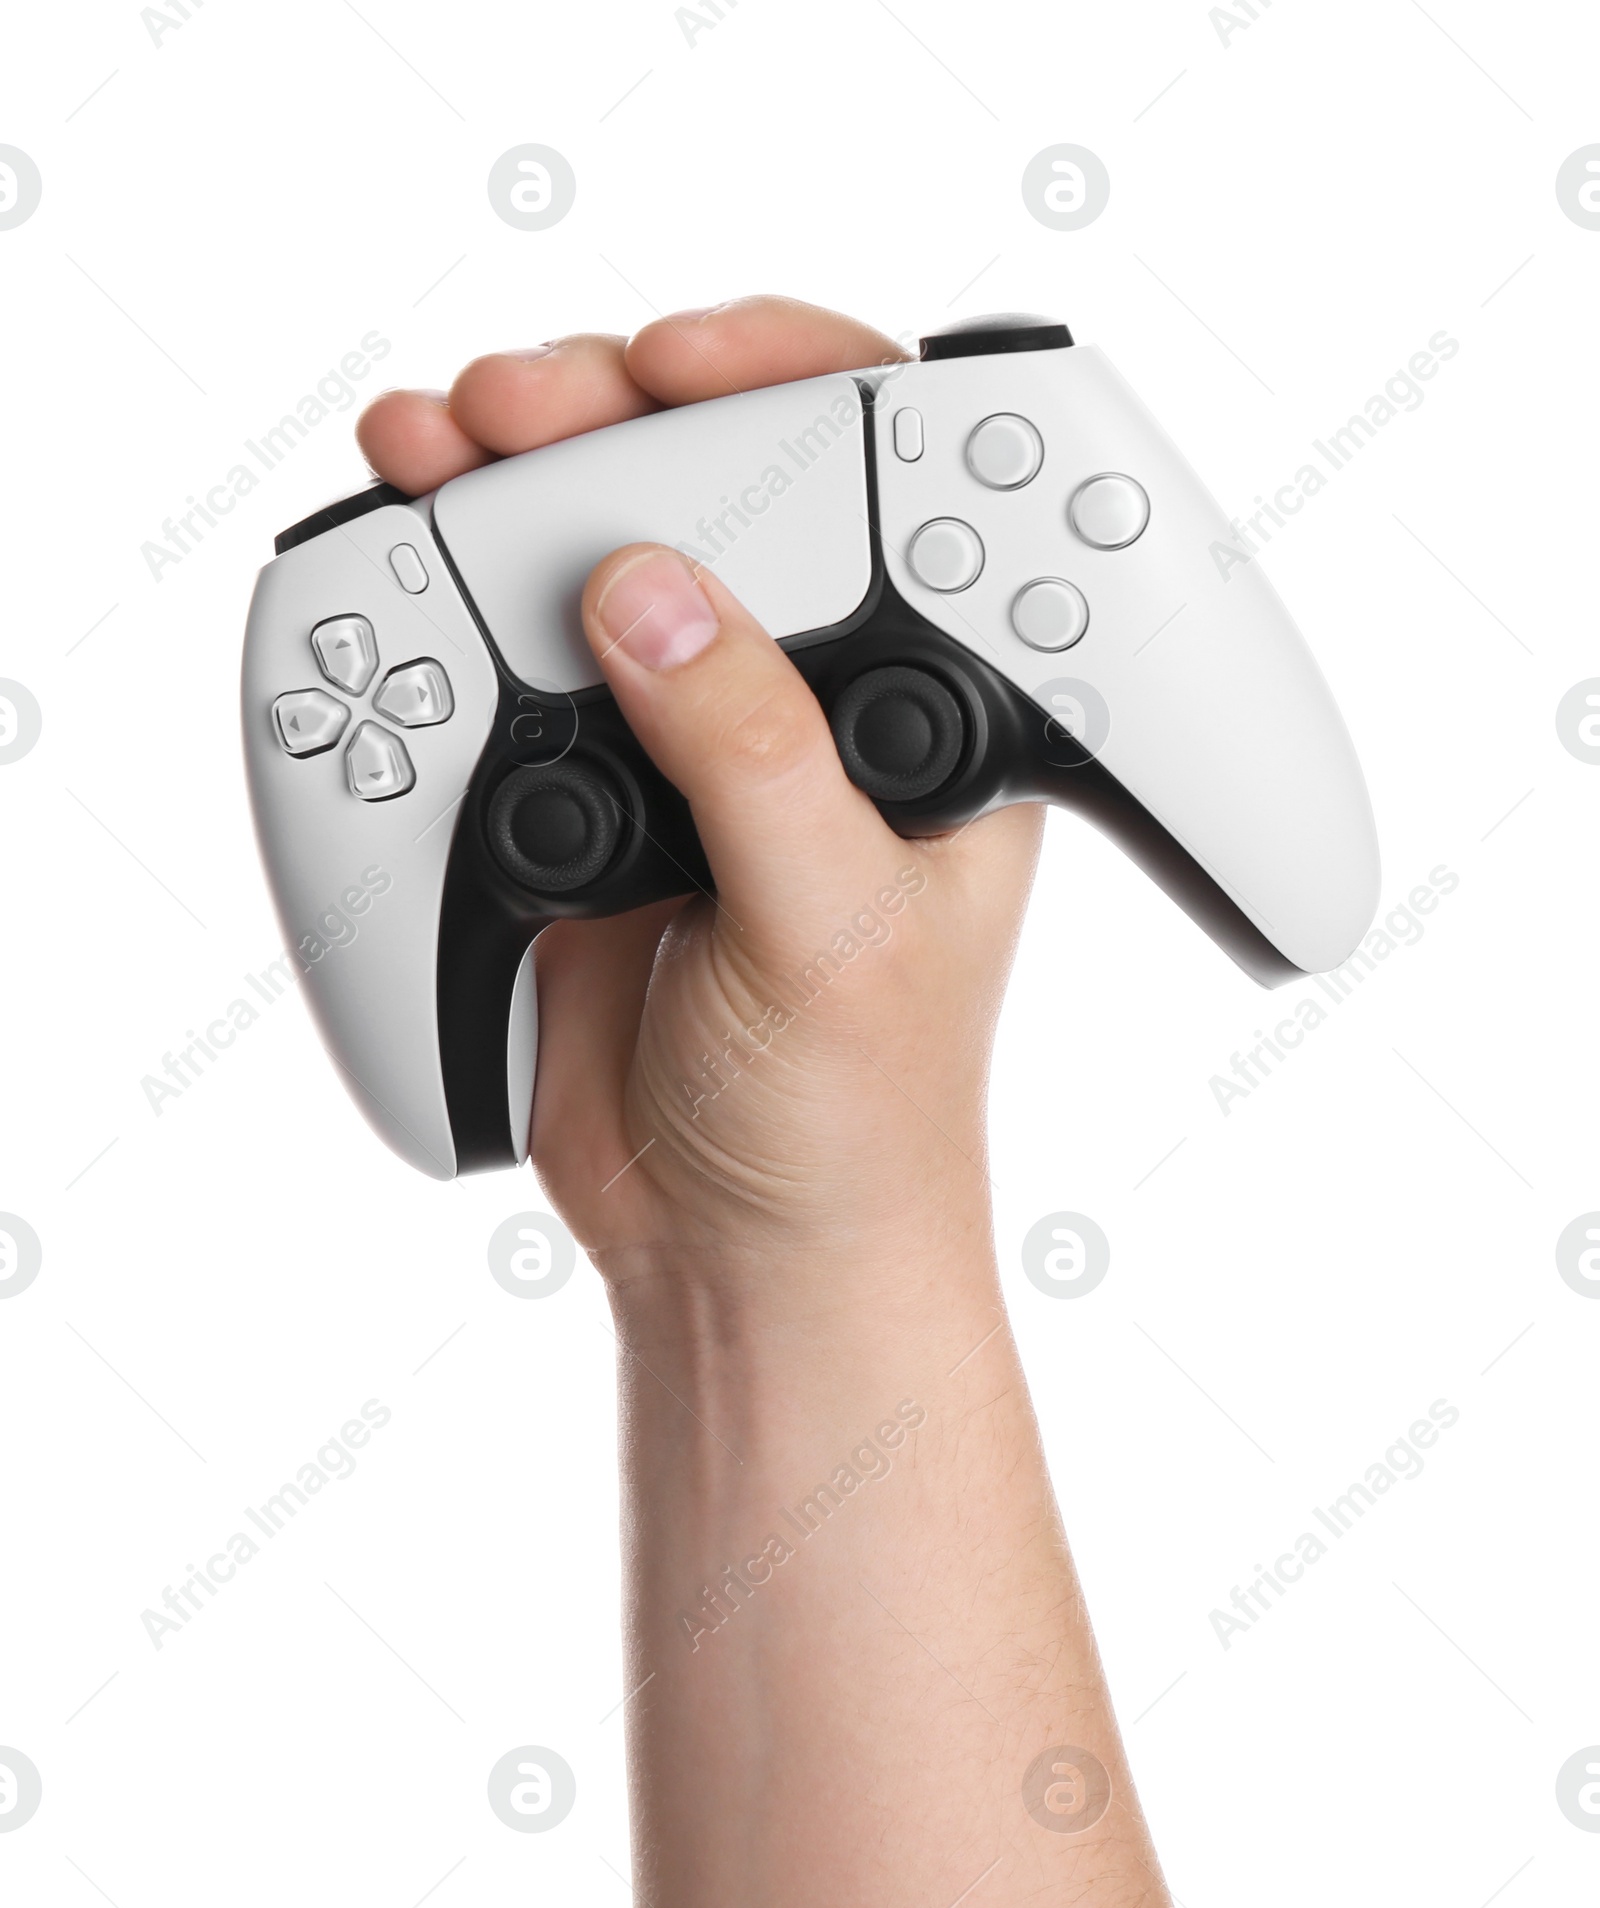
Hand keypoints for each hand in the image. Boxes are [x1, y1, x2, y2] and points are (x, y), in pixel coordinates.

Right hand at [360, 298, 1043, 1281]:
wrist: (739, 1247)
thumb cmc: (854, 1115)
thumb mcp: (837, 931)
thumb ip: (751, 760)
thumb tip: (651, 597)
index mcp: (922, 709)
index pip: (887, 486)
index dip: (796, 386)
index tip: (689, 365)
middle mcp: (804, 698)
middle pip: (715, 490)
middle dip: (615, 421)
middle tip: (526, 415)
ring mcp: (681, 740)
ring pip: (594, 562)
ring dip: (511, 493)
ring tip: (435, 458)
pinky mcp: (579, 794)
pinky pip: (509, 667)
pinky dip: (450, 606)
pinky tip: (405, 553)